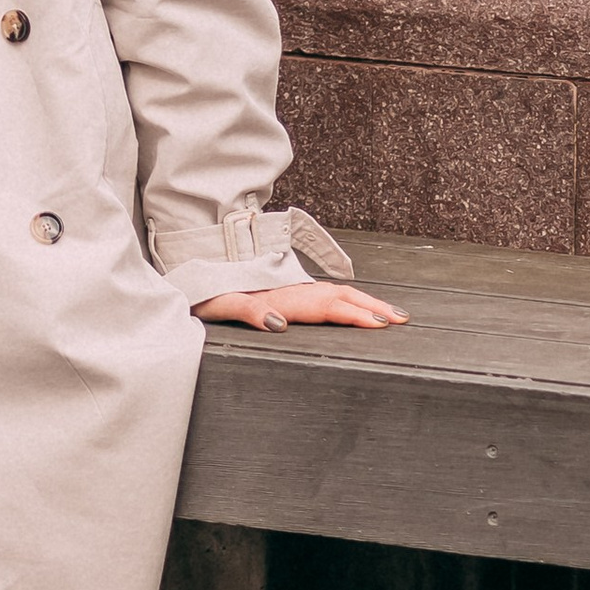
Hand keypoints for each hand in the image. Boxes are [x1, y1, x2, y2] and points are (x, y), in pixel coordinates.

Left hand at [193, 279, 404, 331]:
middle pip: (335, 295)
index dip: (352, 314)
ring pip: (331, 292)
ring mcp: (286, 287)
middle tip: (402, 319)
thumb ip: (247, 311)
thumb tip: (279, 323)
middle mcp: (286, 289)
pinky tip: (354, 304)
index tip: (381, 323)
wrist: (187, 267)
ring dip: (362, 301)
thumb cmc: (201, 291)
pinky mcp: (282, 288)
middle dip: (371, 306)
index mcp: (275, 296)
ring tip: (390, 313)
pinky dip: (344, 298)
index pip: (322, 305)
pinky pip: (321, 292)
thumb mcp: (216, 304)